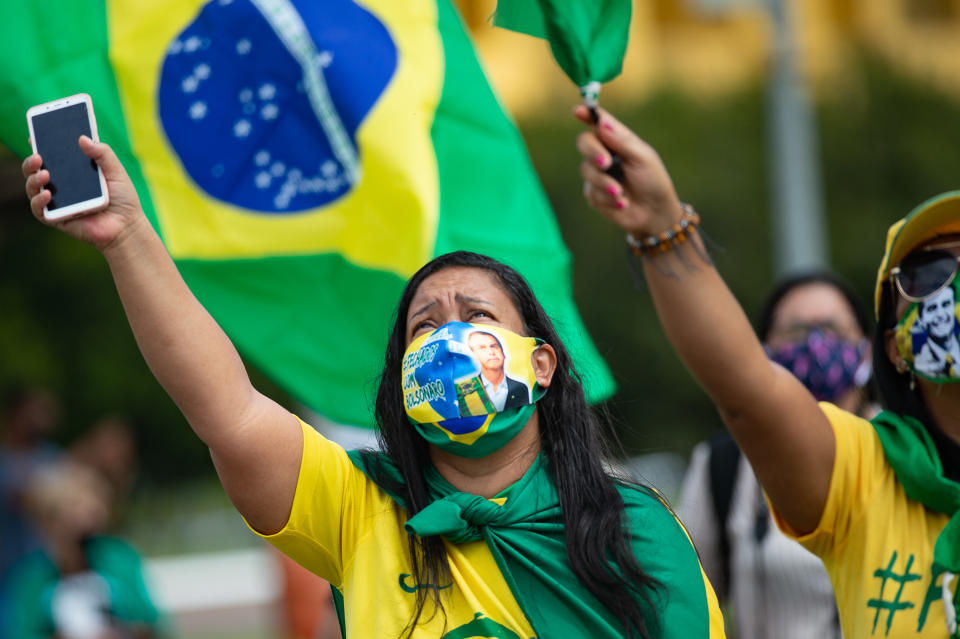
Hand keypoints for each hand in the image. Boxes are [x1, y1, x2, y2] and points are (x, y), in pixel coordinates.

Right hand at [23, 136, 146, 251]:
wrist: (127, 226)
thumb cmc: (122, 198)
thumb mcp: (116, 172)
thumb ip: (103, 154)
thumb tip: (82, 138)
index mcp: (72, 172)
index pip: (51, 156)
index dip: (40, 145)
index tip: (33, 136)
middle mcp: (60, 186)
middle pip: (35, 171)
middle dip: (31, 162)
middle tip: (38, 157)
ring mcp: (56, 202)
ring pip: (33, 188)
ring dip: (33, 180)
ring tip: (45, 174)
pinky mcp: (56, 219)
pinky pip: (39, 210)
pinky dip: (38, 201)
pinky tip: (47, 194)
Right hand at [574, 106, 684, 237]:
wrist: (654, 213)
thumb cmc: (653, 180)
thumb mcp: (643, 158)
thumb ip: (622, 142)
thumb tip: (601, 124)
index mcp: (617, 139)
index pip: (599, 122)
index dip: (587, 114)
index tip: (578, 111)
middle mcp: (604, 153)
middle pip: (584, 142)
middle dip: (592, 151)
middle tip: (605, 163)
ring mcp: (597, 174)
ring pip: (586, 170)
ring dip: (604, 182)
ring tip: (620, 192)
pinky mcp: (594, 194)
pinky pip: (592, 192)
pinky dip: (608, 198)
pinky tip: (623, 203)